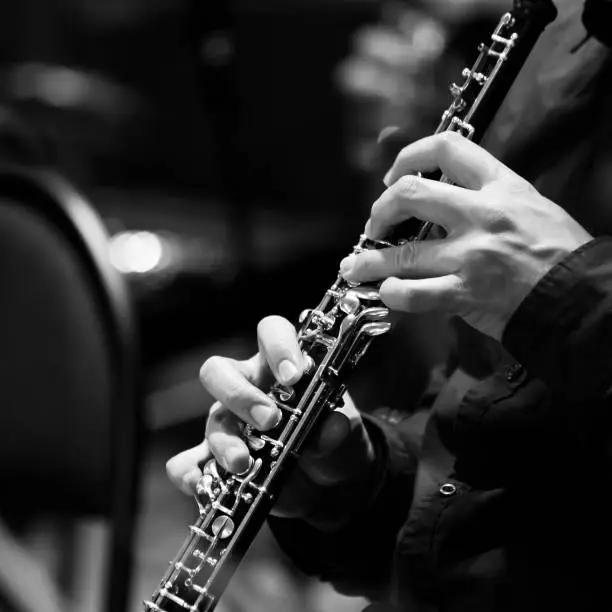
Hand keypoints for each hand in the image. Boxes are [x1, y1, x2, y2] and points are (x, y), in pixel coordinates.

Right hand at [166, 316, 375, 528]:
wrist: (327, 485)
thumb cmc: (332, 441)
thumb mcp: (344, 434)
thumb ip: (338, 428)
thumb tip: (332, 427)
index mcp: (281, 367)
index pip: (271, 333)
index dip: (278, 346)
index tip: (293, 376)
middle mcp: (249, 387)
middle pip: (220, 371)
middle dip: (239, 394)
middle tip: (268, 420)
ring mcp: (230, 423)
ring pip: (212, 419)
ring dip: (225, 441)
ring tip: (243, 463)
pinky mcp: (218, 460)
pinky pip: (189, 461)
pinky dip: (190, 472)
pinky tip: (199, 484)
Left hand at [339, 132, 591, 339]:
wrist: (581, 295)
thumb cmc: (559, 251)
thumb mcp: (529, 204)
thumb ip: (486, 196)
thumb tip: (443, 197)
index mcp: (500, 186)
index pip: (447, 148)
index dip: (409, 155)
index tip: (393, 175)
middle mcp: (481, 215)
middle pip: (410, 195)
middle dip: (380, 210)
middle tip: (374, 225)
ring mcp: (472, 255)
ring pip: (403, 253)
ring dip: (369, 260)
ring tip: (353, 266)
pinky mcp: (467, 293)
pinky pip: (416, 294)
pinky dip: (394, 294)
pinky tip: (386, 292)